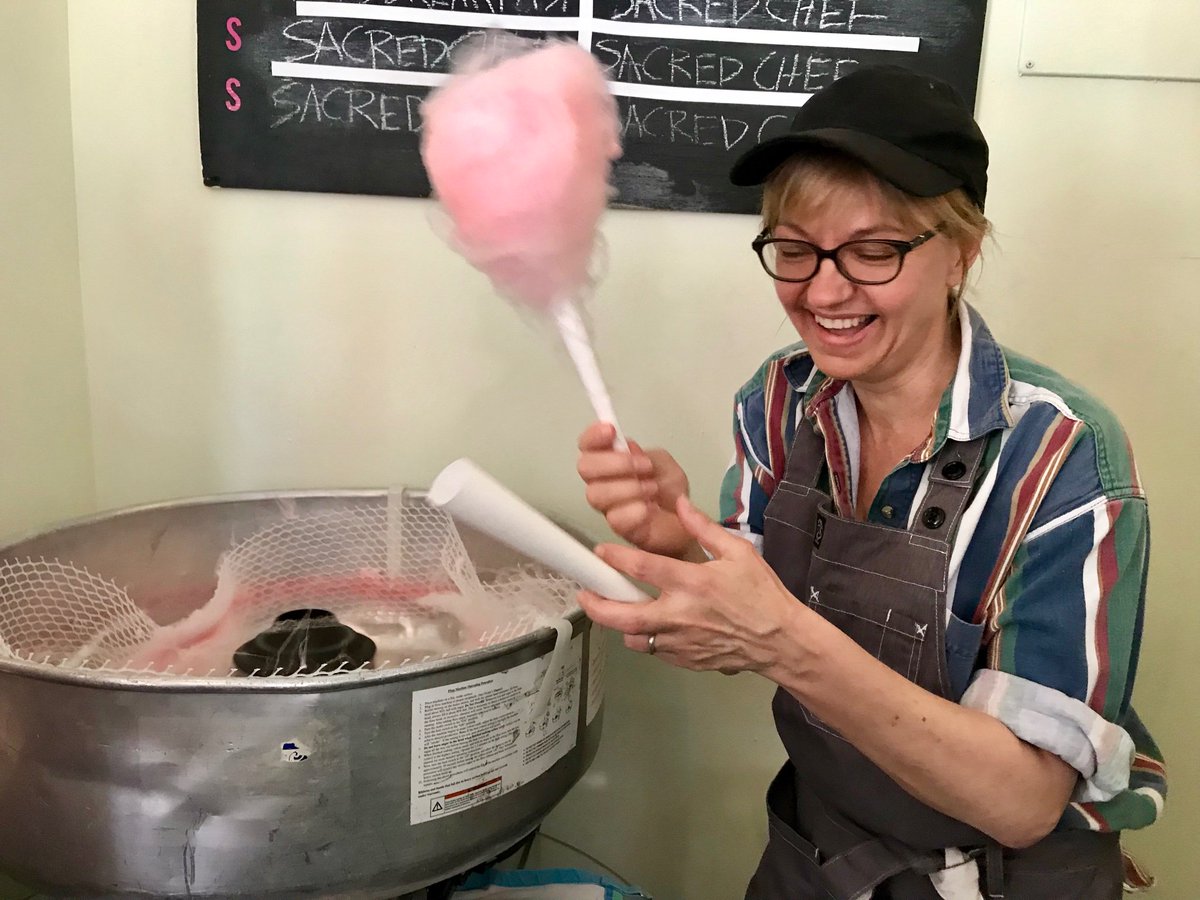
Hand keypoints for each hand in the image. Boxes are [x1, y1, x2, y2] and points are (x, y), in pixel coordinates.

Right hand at [576, 422, 699, 558]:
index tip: (611, 431)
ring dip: (628, 488)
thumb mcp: (664, 463)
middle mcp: (603, 482)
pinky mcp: (619, 528)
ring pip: (596, 494)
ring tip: (653, 489)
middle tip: (644, 466)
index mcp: (610, 461)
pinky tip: (650, 508)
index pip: (587, 445)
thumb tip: (627, 449)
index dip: (592, 436)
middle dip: (615, 463)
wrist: (688, 520)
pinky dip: (635, 510)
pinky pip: (615, 518)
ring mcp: (608, 506)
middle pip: (585, 468)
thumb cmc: (670, 490)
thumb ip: (645, 454)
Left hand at [578, 495, 803, 673]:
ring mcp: (680, 642)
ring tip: (614, 611)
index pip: (642, 569)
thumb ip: (705, 528)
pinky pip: (653, 651)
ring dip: (620, 625)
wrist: (780, 641)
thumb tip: (680, 502)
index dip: (615, 558)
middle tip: (584, 595)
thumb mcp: (739, 553)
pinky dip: (644, 639)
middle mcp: (680, 615)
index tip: (600, 551)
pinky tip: (646, 627)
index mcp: (692, 583)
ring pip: (634, 638)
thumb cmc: (762, 594)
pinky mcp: (684, 660)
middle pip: (625, 615)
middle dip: (597, 606)